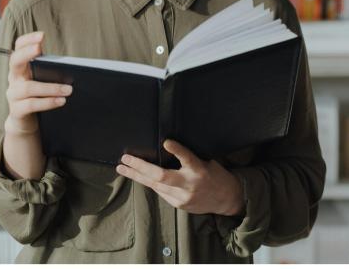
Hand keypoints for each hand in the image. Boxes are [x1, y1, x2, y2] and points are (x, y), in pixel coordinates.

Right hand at [4, 30, 72, 135]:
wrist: (24, 123)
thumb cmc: (37, 96)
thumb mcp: (40, 80)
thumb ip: (49, 71)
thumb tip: (71, 65)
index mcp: (20, 68)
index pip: (18, 48)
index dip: (27, 40)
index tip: (41, 35)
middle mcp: (14, 79)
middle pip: (15, 61)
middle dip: (27, 53)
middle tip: (39, 48)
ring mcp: (13, 95)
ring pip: (29, 87)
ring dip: (51, 87)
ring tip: (68, 89)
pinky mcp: (17, 111)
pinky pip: (32, 104)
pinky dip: (48, 102)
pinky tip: (61, 101)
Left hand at [116, 139, 244, 216]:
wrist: (226, 199)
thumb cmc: (215, 174)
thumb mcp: (207, 160)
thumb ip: (188, 157)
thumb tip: (166, 145)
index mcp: (200, 169)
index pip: (188, 158)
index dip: (177, 150)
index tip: (166, 142)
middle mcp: (189, 185)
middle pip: (161, 177)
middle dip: (140, 167)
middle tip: (125, 159)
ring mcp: (183, 198)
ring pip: (155, 186)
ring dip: (137, 176)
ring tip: (122, 168)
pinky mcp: (178, 206)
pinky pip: (160, 192)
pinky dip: (149, 182)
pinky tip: (138, 176)